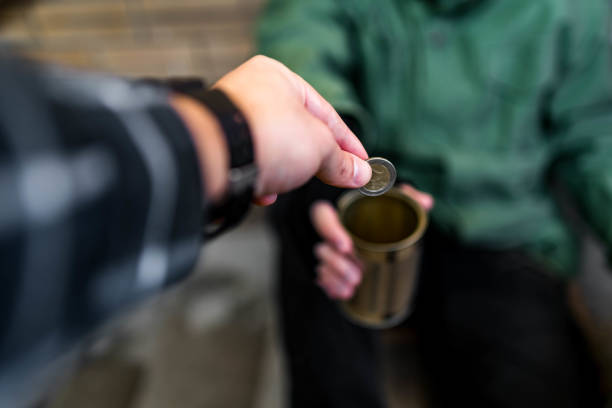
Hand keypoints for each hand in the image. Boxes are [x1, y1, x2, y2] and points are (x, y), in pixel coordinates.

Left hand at [213, 55, 370, 204]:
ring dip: (284, 172)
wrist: (214, 156)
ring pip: (271, 151)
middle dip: (314, 160)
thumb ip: (341, 161)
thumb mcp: (319, 148)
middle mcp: (250, 92)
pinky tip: (262, 192)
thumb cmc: (266, 135)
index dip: (347, 142)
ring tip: (287, 184)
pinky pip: (248, 164)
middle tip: (335, 178)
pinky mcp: (217, 147)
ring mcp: (231, 119)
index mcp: (278, 77)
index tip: (361, 163)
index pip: (325, 112)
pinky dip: (259, 179)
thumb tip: (360, 173)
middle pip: (297, 132)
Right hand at [311, 184, 433, 299]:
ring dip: (336, 277)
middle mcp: (333, 231)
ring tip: (354, 286)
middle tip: (359, 276)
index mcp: (343, 212)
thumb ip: (411, 199)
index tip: (346, 246)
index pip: (323, 214)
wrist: (387, 235)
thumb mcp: (400, 204)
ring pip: (322, 264)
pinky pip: (324, 277)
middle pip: (322, 246)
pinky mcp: (332, 266)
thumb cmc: (387, 215)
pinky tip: (344, 293)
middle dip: (337, 264)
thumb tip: (425, 202)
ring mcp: (331, 250)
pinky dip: (332, 286)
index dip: (330, 231)